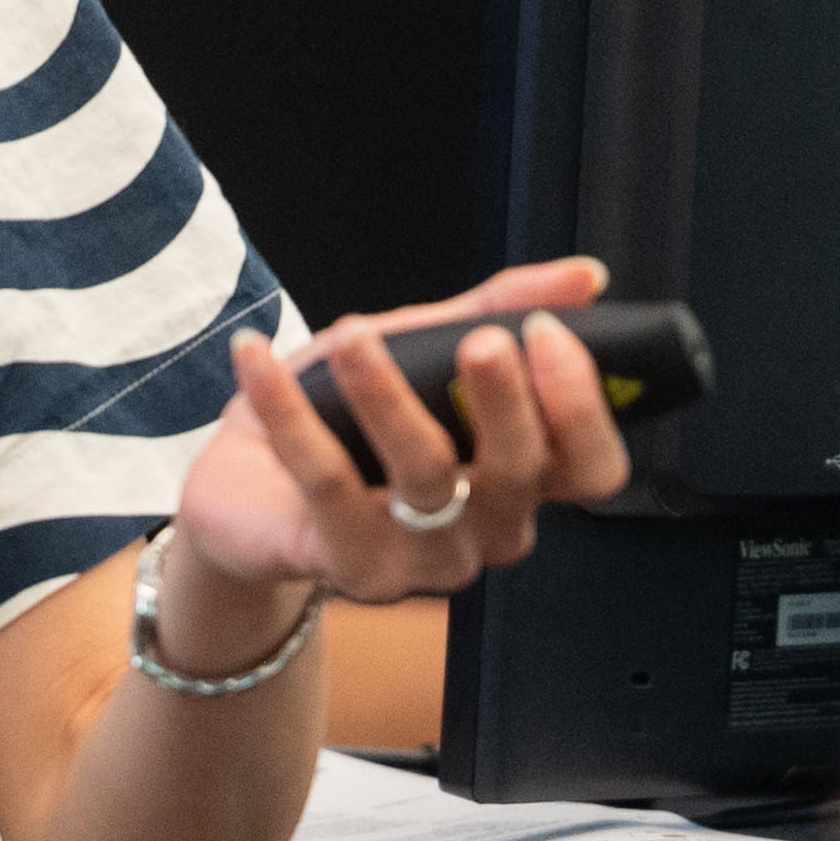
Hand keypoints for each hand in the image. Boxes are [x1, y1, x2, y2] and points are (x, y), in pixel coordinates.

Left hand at [167, 259, 637, 645]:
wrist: (248, 491)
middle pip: (520, 477)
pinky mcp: (346, 565)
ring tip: (352, 336)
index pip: (591, 468)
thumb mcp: (426, 349)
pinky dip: (289, 412)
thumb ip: (500, 309)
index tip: (548, 332)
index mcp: (521, 480)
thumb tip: (585, 275)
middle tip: (480, 342)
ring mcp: (420, 561)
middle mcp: (485, 531)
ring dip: (387, 397)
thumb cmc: (351, 417)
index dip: (581, 407)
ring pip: (424, 479)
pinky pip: (326, 483)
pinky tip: (256, 357)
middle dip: (505, 404)